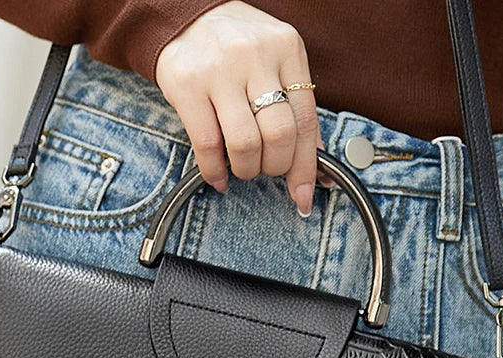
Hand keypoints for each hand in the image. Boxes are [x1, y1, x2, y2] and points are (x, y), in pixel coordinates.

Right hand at [155, 0, 332, 217]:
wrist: (186, 16)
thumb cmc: (237, 48)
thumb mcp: (275, 63)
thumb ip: (296, 107)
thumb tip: (316, 166)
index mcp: (287, 49)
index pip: (306, 120)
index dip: (307, 166)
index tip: (303, 194)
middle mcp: (256, 57)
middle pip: (279, 135)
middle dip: (275, 167)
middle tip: (266, 169)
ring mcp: (220, 71)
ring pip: (245, 144)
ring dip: (246, 169)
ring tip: (242, 168)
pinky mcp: (188, 86)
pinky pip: (207, 145)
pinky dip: (214, 171)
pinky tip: (218, 177)